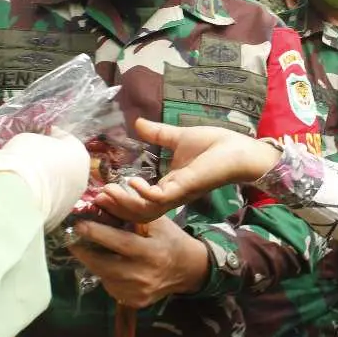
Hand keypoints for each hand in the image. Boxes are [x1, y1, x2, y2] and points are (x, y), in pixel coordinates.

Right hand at [0, 128, 89, 230]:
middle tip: (28, 157)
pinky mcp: (58, 217)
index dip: (49, 135)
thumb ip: (35, 141)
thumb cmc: (23, 160)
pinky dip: (37, 198)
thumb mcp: (26, 139)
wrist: (15, 198)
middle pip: (64, 164)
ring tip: (22, 178)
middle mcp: (82, 177)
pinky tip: (20, 195)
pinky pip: (47, 202)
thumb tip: (35, 146)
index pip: (66, 138)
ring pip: (57, 185)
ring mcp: (72, 200)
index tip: (36, 135)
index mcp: (79, 153)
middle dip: (48, 160)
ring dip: (44, 181)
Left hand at [68, 215, 209, 306]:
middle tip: (73, 240)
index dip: (97, 234)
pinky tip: (110, 265)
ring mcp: (139, 292)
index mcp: (153, 252)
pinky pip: (112, 288)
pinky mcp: (136, 302)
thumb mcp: (157, 222)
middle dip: (85, 252)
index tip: (79, 225)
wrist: (188, 269)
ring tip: (90, 250)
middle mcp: (145, 275)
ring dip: (94, 263)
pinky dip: (106, 276)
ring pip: (105, 278)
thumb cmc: (171, 240)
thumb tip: (101, 200)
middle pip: (105, 265)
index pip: (120, 243)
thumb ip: (130, 213)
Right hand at [95, 118, 280, 222]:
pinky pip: (161, 198)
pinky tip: (132, 182)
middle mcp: (171, 194)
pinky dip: (144, 193)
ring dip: (125, 203)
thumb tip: (137, 123)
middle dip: (116, 207)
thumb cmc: (215, 145)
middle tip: (98, 196)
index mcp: (168, 186)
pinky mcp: (187, 187)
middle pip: (138, 212)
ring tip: (109, 191)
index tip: (100, 190)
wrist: (239, 148)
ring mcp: (178, 193)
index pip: (139, 201)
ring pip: (146, 210)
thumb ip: (158, 134)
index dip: (120, 199)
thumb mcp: (178, 137)